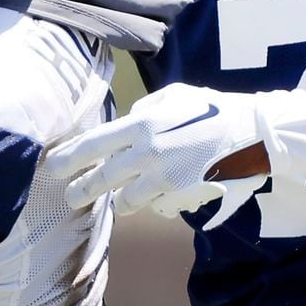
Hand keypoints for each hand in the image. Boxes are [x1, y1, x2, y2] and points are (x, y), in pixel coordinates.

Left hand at [46, 83, 260, 219]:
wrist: (252, 133)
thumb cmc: (212, 110)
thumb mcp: (175, 97)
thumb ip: (145, 110)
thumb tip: (125, 122)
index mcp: (142, 125)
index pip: (94, 144)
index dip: (69, 157)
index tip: (53, 166)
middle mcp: (148, 154)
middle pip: (101, 179)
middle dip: (81, 190)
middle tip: (70, 196)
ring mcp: (164, 179)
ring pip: (126, 201)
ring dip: (121, 201)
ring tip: (120, 199)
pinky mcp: (180, 197)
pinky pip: (156, 207)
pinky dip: (155, 204)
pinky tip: (164, 194)